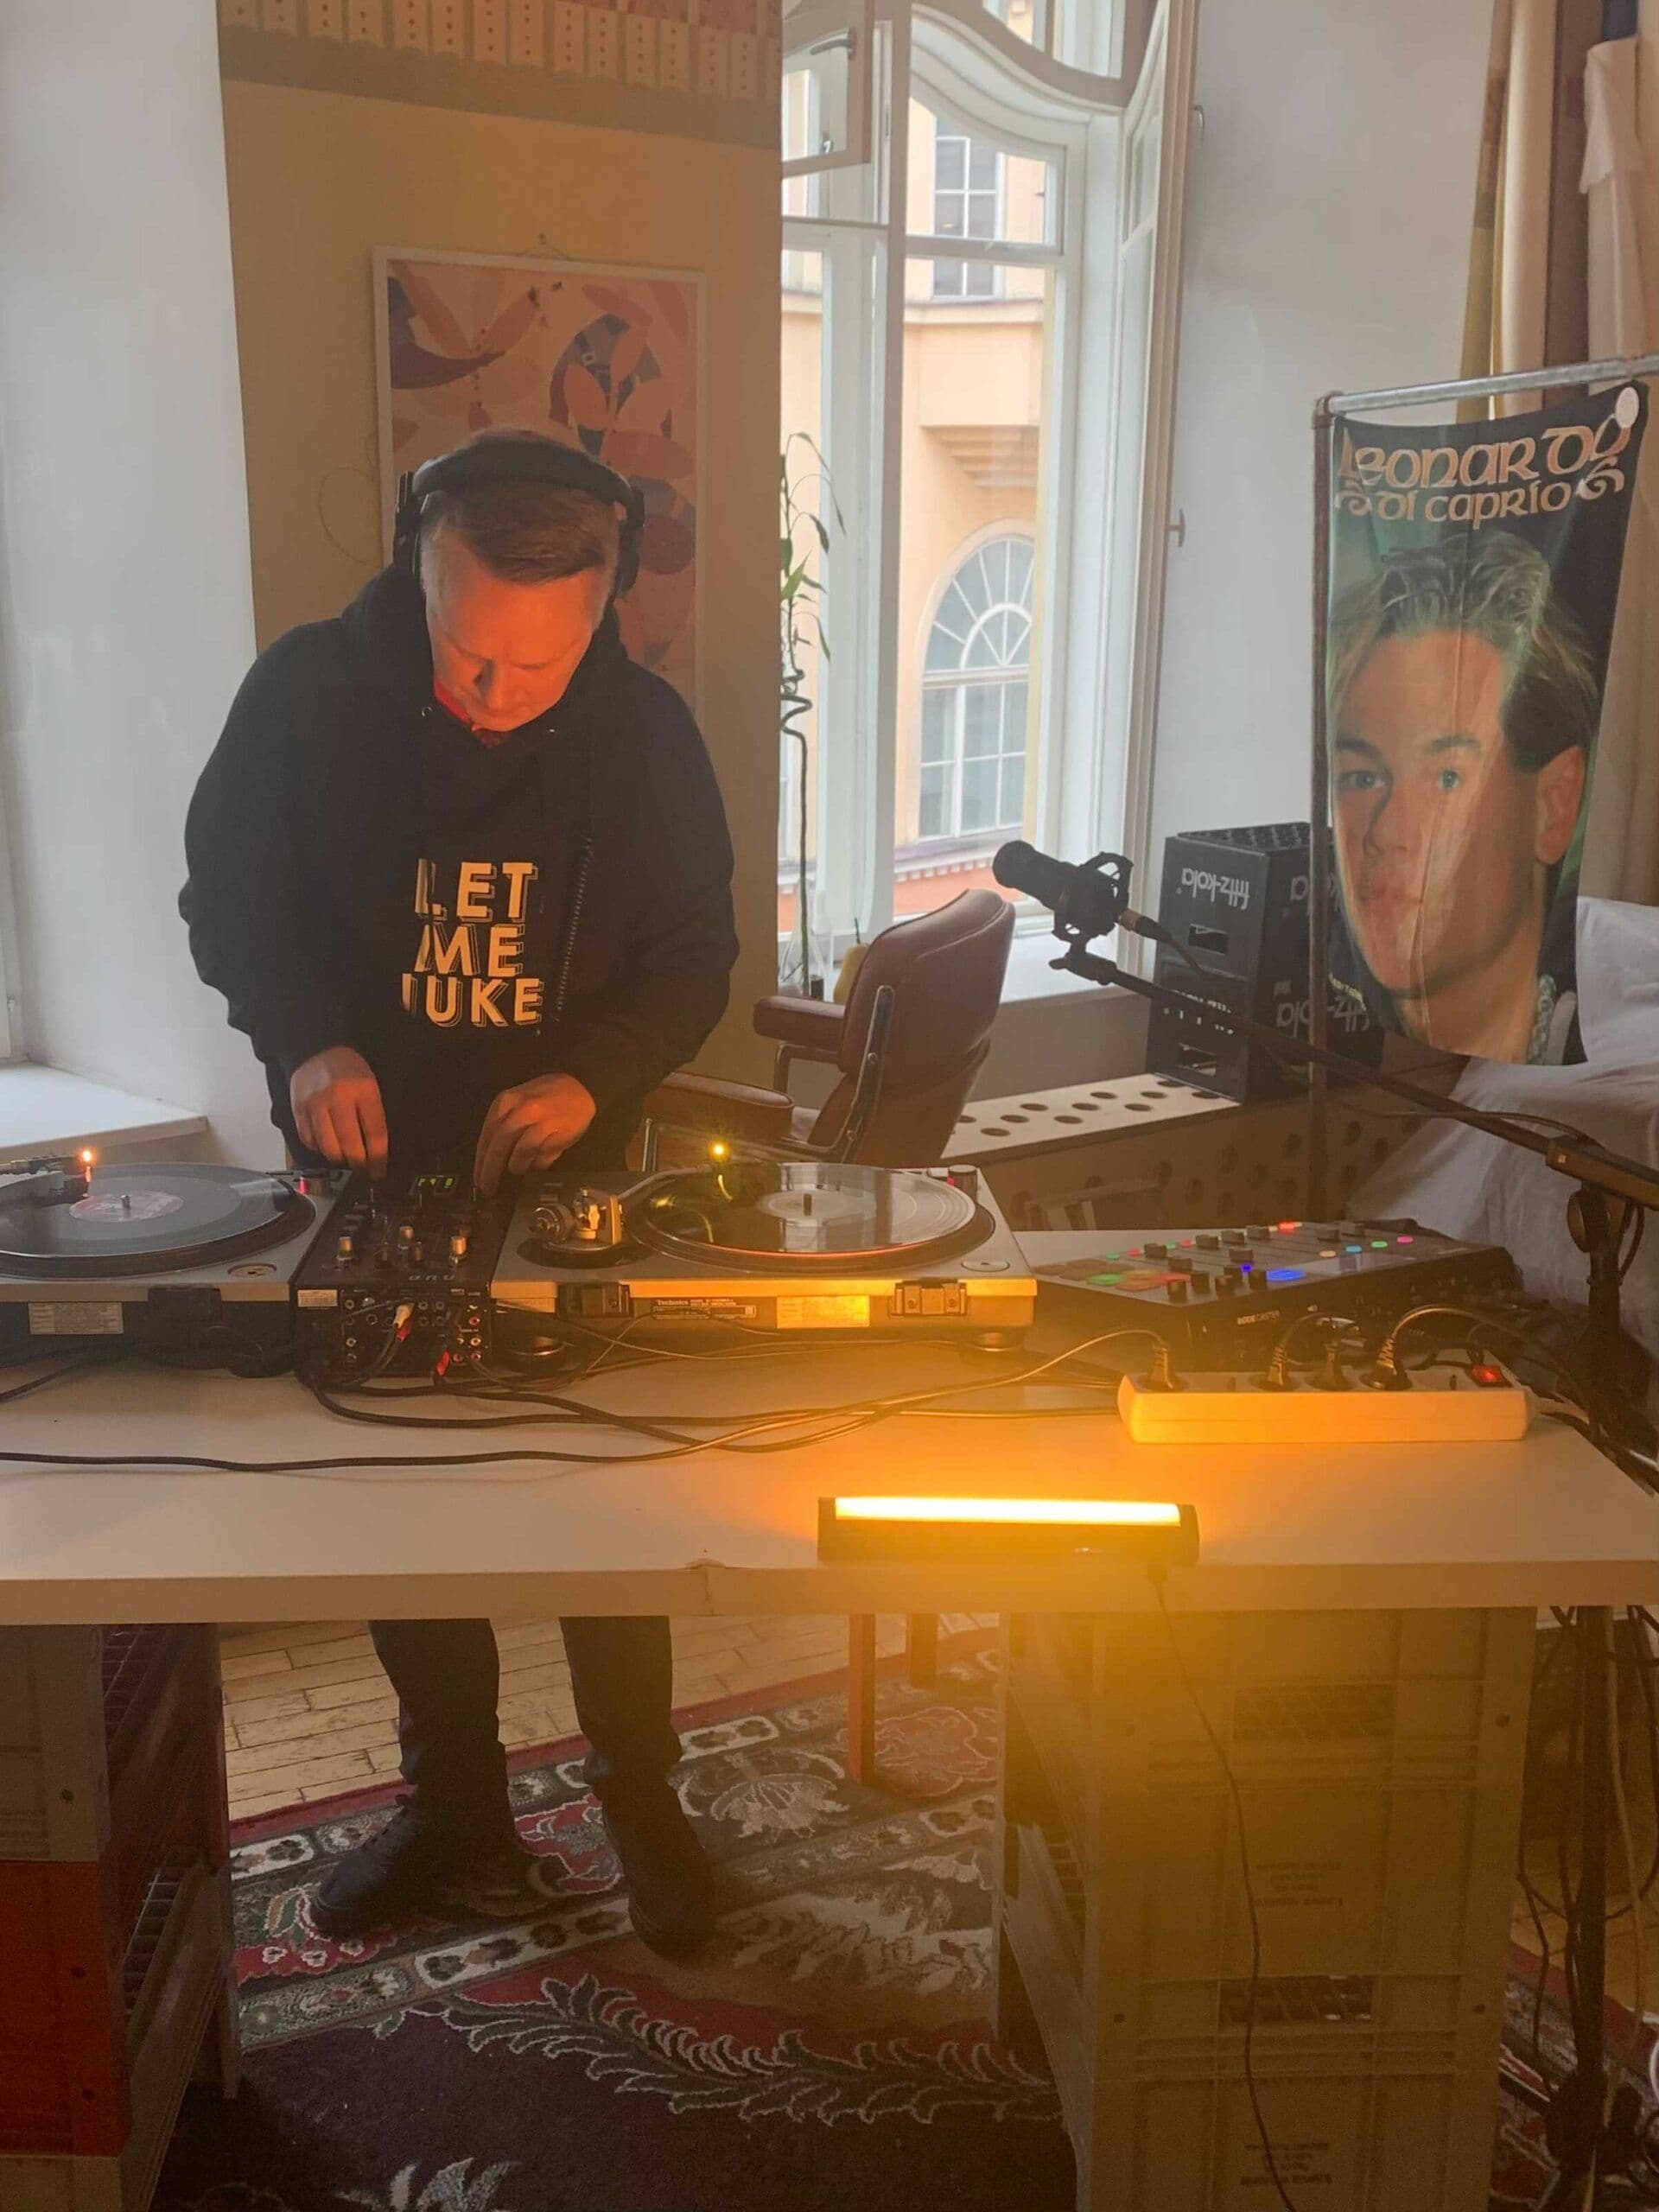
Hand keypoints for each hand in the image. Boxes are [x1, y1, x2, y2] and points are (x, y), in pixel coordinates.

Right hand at [289, 1046, 388, 1177]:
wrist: (318, 1050)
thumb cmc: (350, 1071)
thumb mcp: (370, 1086)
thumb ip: (373, 1116)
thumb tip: (376, 1151)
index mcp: (363, 1090)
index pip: (374, 1133)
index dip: (378, 1158)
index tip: (379, 1172)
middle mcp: (338, 1098)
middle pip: (350, 1143)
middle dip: (359, 1163)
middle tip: (363, 1170)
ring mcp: (315, 1104)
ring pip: (328, 1146)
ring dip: (339, 1159)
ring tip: (346, 1159)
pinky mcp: (298, 1109)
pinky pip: (309, 1139)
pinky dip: (319, 1149)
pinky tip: (328, 1146)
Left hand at [474, 1072, 596, 1194]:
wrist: (579, 1087)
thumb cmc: (544, 1099)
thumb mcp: (516, 1104)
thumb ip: (501, 1127)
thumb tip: (488, 1160)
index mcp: (505, 1103)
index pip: (485, 1138)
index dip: (480, 1163)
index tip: (478, 1180)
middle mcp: (520, 1111)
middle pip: (498, 1148)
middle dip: (491, 1172)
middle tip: (489, 1189)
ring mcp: (540, 1122)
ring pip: (519, 1155)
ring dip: (517, 1167)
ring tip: (520, 1168)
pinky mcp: (558, 1133)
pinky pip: (542, 1158)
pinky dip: (538, 1164)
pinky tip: (539, 1160)